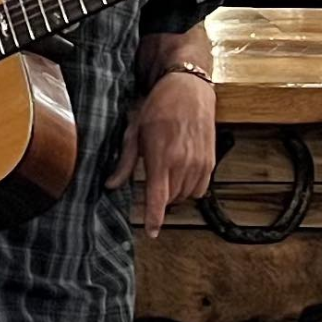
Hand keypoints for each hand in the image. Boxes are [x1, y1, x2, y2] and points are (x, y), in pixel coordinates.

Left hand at [106, 72, 216, 237]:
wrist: (188, 89)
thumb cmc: (158, 107)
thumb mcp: (134, 133)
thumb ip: (125, 163)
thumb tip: (111, 185)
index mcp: (161, 158)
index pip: (158, 198)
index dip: (154, 218)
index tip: (152, 232)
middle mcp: (184, 164)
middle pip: (170, 199)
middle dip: (159, 198)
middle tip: (151, 182)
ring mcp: (200, 164)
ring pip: (186, 196)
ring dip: (174, 193)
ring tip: (166, 173)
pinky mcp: (211, 162)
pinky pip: (201, 189)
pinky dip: (189, 188)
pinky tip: (180, 174)